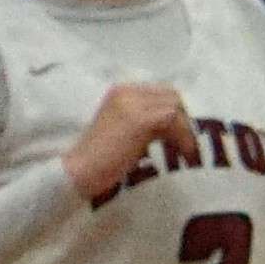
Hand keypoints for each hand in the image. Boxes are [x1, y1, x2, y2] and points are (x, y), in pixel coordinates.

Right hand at [61, 80, 195, 203]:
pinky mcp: (139, 120)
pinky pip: (173, 121)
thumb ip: (144, 119)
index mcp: (121, 91)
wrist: (76, 172)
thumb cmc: (98, 158)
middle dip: (184, 118)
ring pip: (176, 108)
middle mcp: (126, 91)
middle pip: (172, 96)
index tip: (184, 132)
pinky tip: (184, 152)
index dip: (177, 111)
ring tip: (187, 150)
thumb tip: (175, 123)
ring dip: (186, 129)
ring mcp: (132, 104)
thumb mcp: (124, 130)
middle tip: (188, 142)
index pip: (161, 92)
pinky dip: (183, 136)